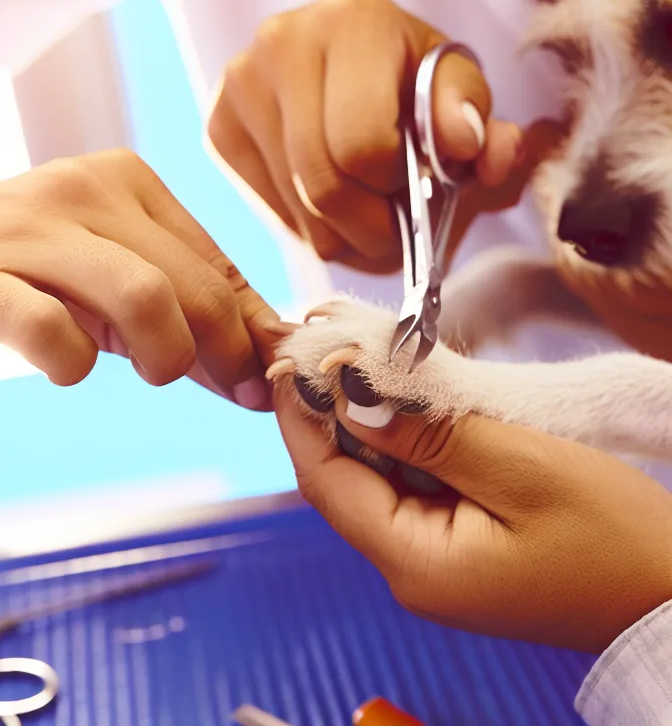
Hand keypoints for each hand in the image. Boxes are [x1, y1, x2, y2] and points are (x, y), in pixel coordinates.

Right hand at [0, 149, 284, 408]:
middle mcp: (85, 192)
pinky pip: (50, 330)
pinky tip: (69, 366)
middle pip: (188, 282)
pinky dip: (75, 363)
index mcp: (128, 181)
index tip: (261, 378)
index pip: (213, 259)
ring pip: (140, 295)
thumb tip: (260, 358)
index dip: (249, 327)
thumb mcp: (113, 266)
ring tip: (155, 371)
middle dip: (226, 351)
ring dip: (167, 355)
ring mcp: (31, 232)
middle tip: (231, 393)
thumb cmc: (37, 263)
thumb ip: (182, 301)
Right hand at [208, 0, 539, 271]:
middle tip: (394, 226)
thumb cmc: (413, 82)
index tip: (416, 188)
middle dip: (370, 225)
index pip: (362, 147)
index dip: (397, 189)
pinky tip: (329, 196)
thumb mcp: (460, 93)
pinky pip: (269, 208)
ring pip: (297, 207)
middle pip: (323, 185)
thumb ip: (483, 122)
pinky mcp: (219, 124)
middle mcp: (281, 41)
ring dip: (342, 230)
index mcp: (351, 19)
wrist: (353, 63)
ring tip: (367, 210)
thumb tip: (473, 144)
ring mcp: (240, 84)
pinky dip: (308, 222)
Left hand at [275, 386, 671, 652]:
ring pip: (377, 474)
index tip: (290, 356)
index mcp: (414, 562)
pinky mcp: (459, 543)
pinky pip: (412, 482)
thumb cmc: (616, 541)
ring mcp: (434, 558)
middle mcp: (411, 567)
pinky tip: (409, 397)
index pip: (323, 480)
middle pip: (343, 475)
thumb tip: (349, 394)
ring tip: (362, 354)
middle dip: (331, 407)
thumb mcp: (520, 469)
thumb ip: (427, 433)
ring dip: (368, 417)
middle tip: (326, 341)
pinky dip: (405, 438)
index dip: (298, 415)